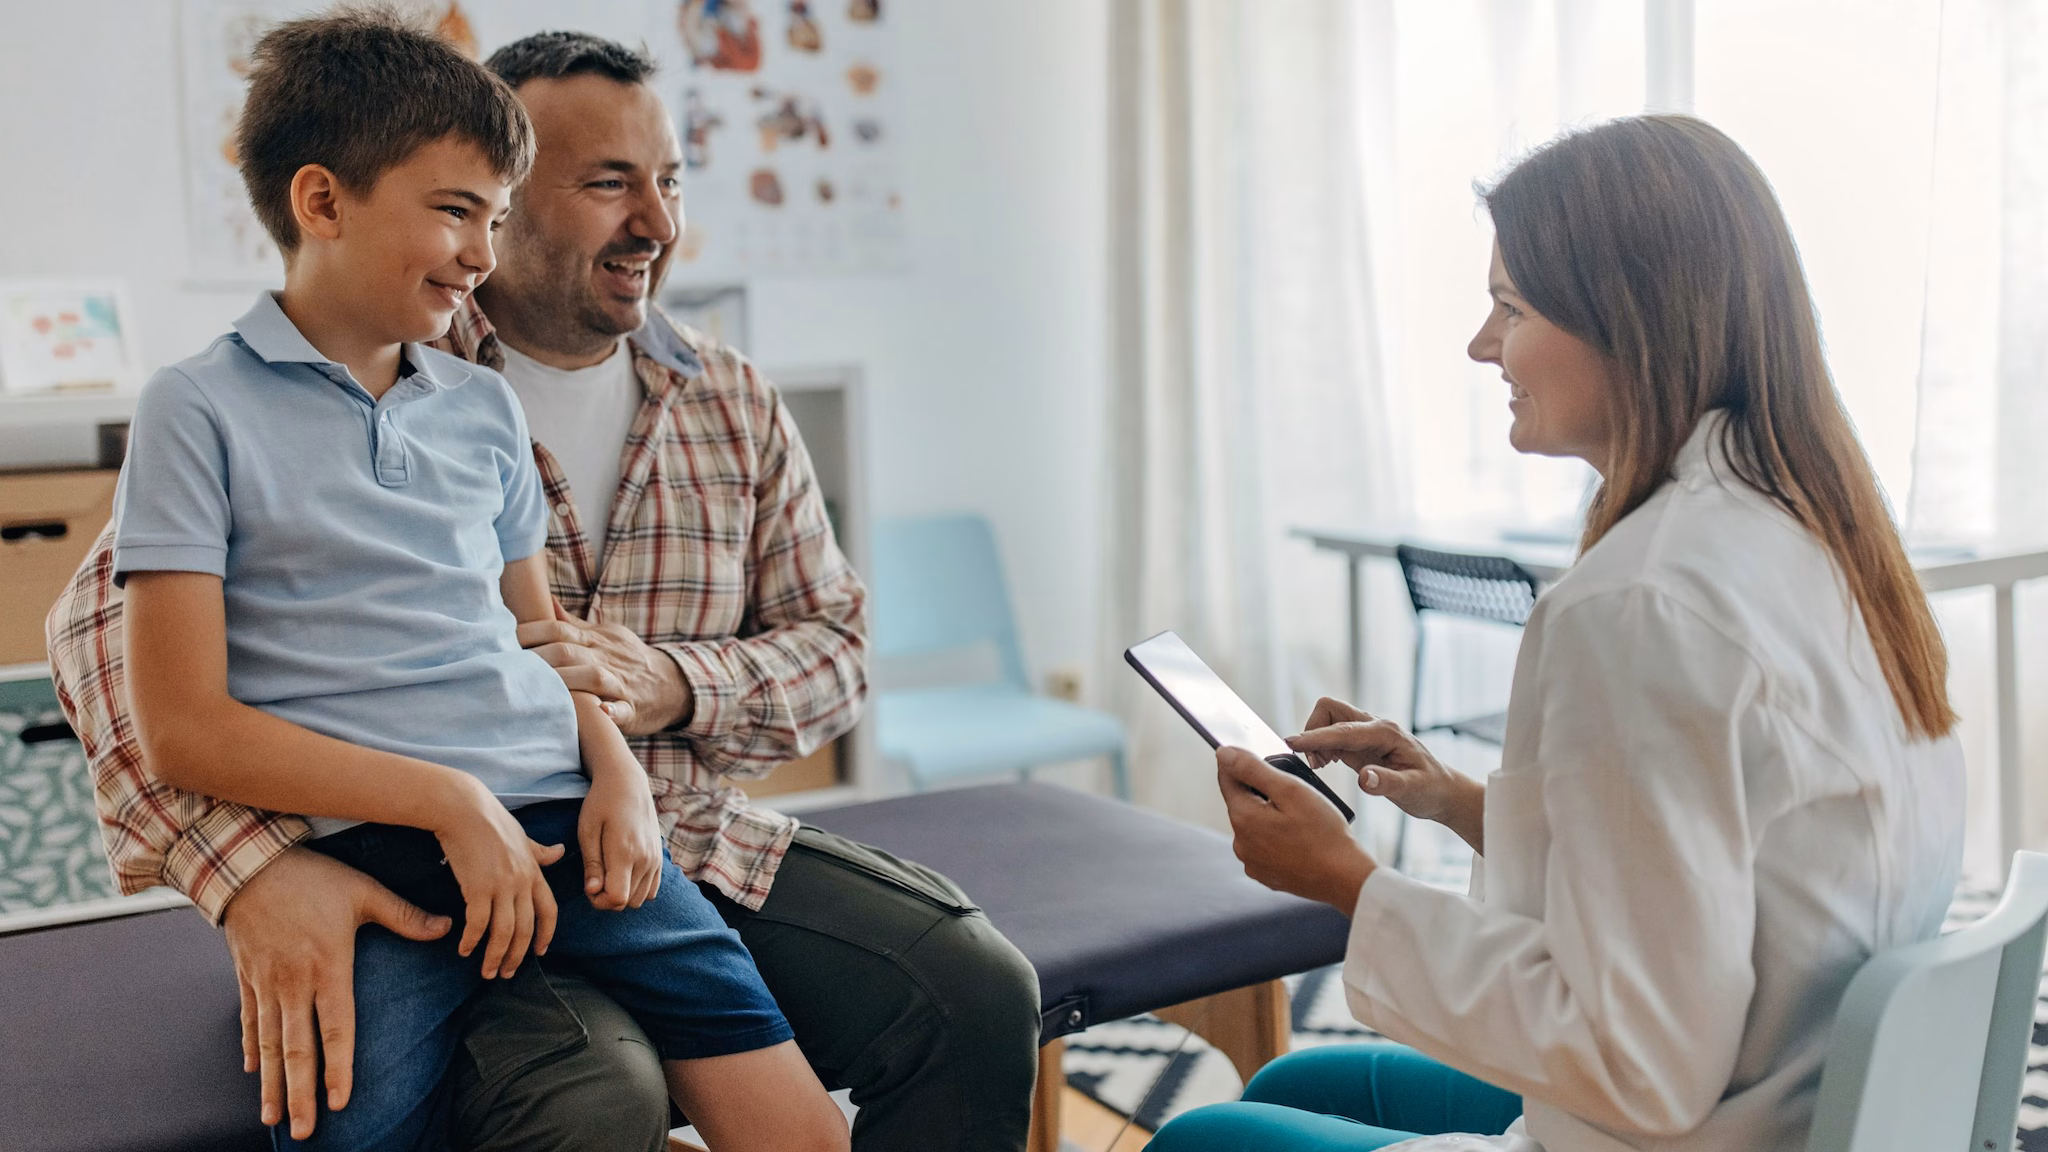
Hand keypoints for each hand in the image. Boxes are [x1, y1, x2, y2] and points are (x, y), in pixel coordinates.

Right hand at [221, 846, 451, 1138]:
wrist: (248, 864)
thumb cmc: (311, 877)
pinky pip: (249, 1022)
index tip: (338, 1101)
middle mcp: (294, 983)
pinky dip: (252, 1050)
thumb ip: (404, 916)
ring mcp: (267, 984)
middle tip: (306, 1131)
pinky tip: (255, 1075)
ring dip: (273, 1084)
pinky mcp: (247, 977)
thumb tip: (447, 928)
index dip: (338, 1067)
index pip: (336, 1028)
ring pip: (270, 1045)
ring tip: (275, 1118)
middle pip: (298, 1050)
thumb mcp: (363, 892)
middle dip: (302, 1094)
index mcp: (328, 967)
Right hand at [428, 778, 564, 979]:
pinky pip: (478, 923)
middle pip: (526, 928)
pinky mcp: (477, 887)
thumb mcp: (523, 836)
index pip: (549, 911)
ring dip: (495, 956)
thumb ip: (540, 852)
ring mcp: (501, 885)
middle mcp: (522, 881)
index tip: (540, 952)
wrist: (463, 808)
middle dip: (518, 956)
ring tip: (487, 972)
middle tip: (507, 974)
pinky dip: (472, 940)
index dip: (546, 934)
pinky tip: (464, 949)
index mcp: (534, 871)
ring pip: (504, 932)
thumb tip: (560, 852)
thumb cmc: (490, 821)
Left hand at [519, 600, 692, 734]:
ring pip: (592, 677)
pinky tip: (599, 713)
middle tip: (504, 667)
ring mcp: (620, 683)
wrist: (672, 685)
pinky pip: (622, 710)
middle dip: (536, 658)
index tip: (498, 640)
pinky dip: (611, 712)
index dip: (528, 633)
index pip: (557, 630)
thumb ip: (573, 625)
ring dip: (564, 681)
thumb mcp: (605, 635)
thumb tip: (546, 604)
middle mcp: (605, 658)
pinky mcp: (634, 708)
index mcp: (595, 640)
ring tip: (535, 690)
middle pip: (568, 651)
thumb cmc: (628, 660)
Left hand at [578, 766, 664, 910]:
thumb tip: (592, 892)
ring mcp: (656, 859)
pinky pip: (651, 890)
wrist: (628, 783)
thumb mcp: (587, 831)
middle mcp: (645, 859)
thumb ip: (591, 864)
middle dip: (609, 899)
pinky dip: (637, 889)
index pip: (617, 898)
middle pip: (628, 902)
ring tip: (609, 876)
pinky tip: (623, 873)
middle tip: (596, 880)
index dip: (599, 901)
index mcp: (625, 853)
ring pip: (640, 899)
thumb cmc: (601, 804)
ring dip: (623, 895)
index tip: (589, 886)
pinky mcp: (660, 858)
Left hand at [1217, 747, 1375, 911]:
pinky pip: (1264, 846)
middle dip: (1261, 792)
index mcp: (1243, 818)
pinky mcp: (1265, 874)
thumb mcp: (1290, 790)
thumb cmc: (1323, 834)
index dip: (1241, 762)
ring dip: (1269, 815)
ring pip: (1254, 825)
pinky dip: (1276, 837)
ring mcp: (1252, 862)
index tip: (1259, 757)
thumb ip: (1253, 769)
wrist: (1345, 878)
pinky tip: (1298, 838)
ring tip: (1299, 817)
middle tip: (1292, 792)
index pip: (1227, 778)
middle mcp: (1240, 843)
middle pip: (1242, 802)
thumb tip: (1223, 753)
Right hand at [1286, 697, 1485, 852]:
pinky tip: (1326, 764)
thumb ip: (1388, 783)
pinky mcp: (1360, 743)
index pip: (1342, 729)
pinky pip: (1331, 734)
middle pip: (1330, 709)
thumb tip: (1364, 778)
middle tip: (1314, 762)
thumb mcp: (1413, 790)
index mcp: (1385, 733)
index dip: (1316, 737)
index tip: (1292, 744)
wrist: (1441, 790)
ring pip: (1328, 719)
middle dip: (1313, 730)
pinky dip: (1321, 746)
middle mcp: (1373, 726)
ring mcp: (1366, 733)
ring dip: (1316, 739)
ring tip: (1320, 766)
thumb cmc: (1430, 788)